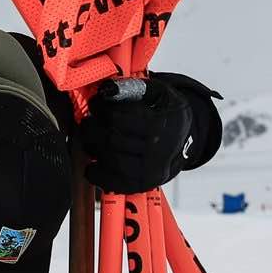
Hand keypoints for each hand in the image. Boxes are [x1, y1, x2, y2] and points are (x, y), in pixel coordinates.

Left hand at [77, 72, 220, 192]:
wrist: (183, 141)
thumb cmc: (165, 113)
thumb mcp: (159, 93)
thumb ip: (134, 88)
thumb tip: (108, 89)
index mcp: (160, 125)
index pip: (117, 119)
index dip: (100, 109)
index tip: (95, 105)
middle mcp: (158, 150)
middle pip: (111, 140)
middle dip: (92, 129)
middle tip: (88, 123)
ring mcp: (151, 170)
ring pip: (111, 160)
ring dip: (93, 149)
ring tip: (90, 139)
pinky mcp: (143, 184)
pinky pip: (113, 183)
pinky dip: (97, 174)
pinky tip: (93, 163)